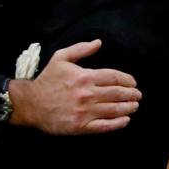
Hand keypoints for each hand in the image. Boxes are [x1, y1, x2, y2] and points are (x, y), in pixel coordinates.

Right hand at [8, 39, 140, 134]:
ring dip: (128, 108)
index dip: (127, 80)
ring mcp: (84, 111)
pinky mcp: (81, 126)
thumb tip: (98, 42)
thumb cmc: (47, 80)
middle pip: (117, 93)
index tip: (133, 83)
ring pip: (114, 109)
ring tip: (134, 106)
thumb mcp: (60, 58)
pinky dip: (118, 123)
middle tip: (137, 95)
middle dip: (131, 94)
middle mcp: (87, 94)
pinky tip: (125, 120)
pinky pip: (105, 125)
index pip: (114, 77)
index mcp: (84, 76)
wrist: (31, 104)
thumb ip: (80, 49)